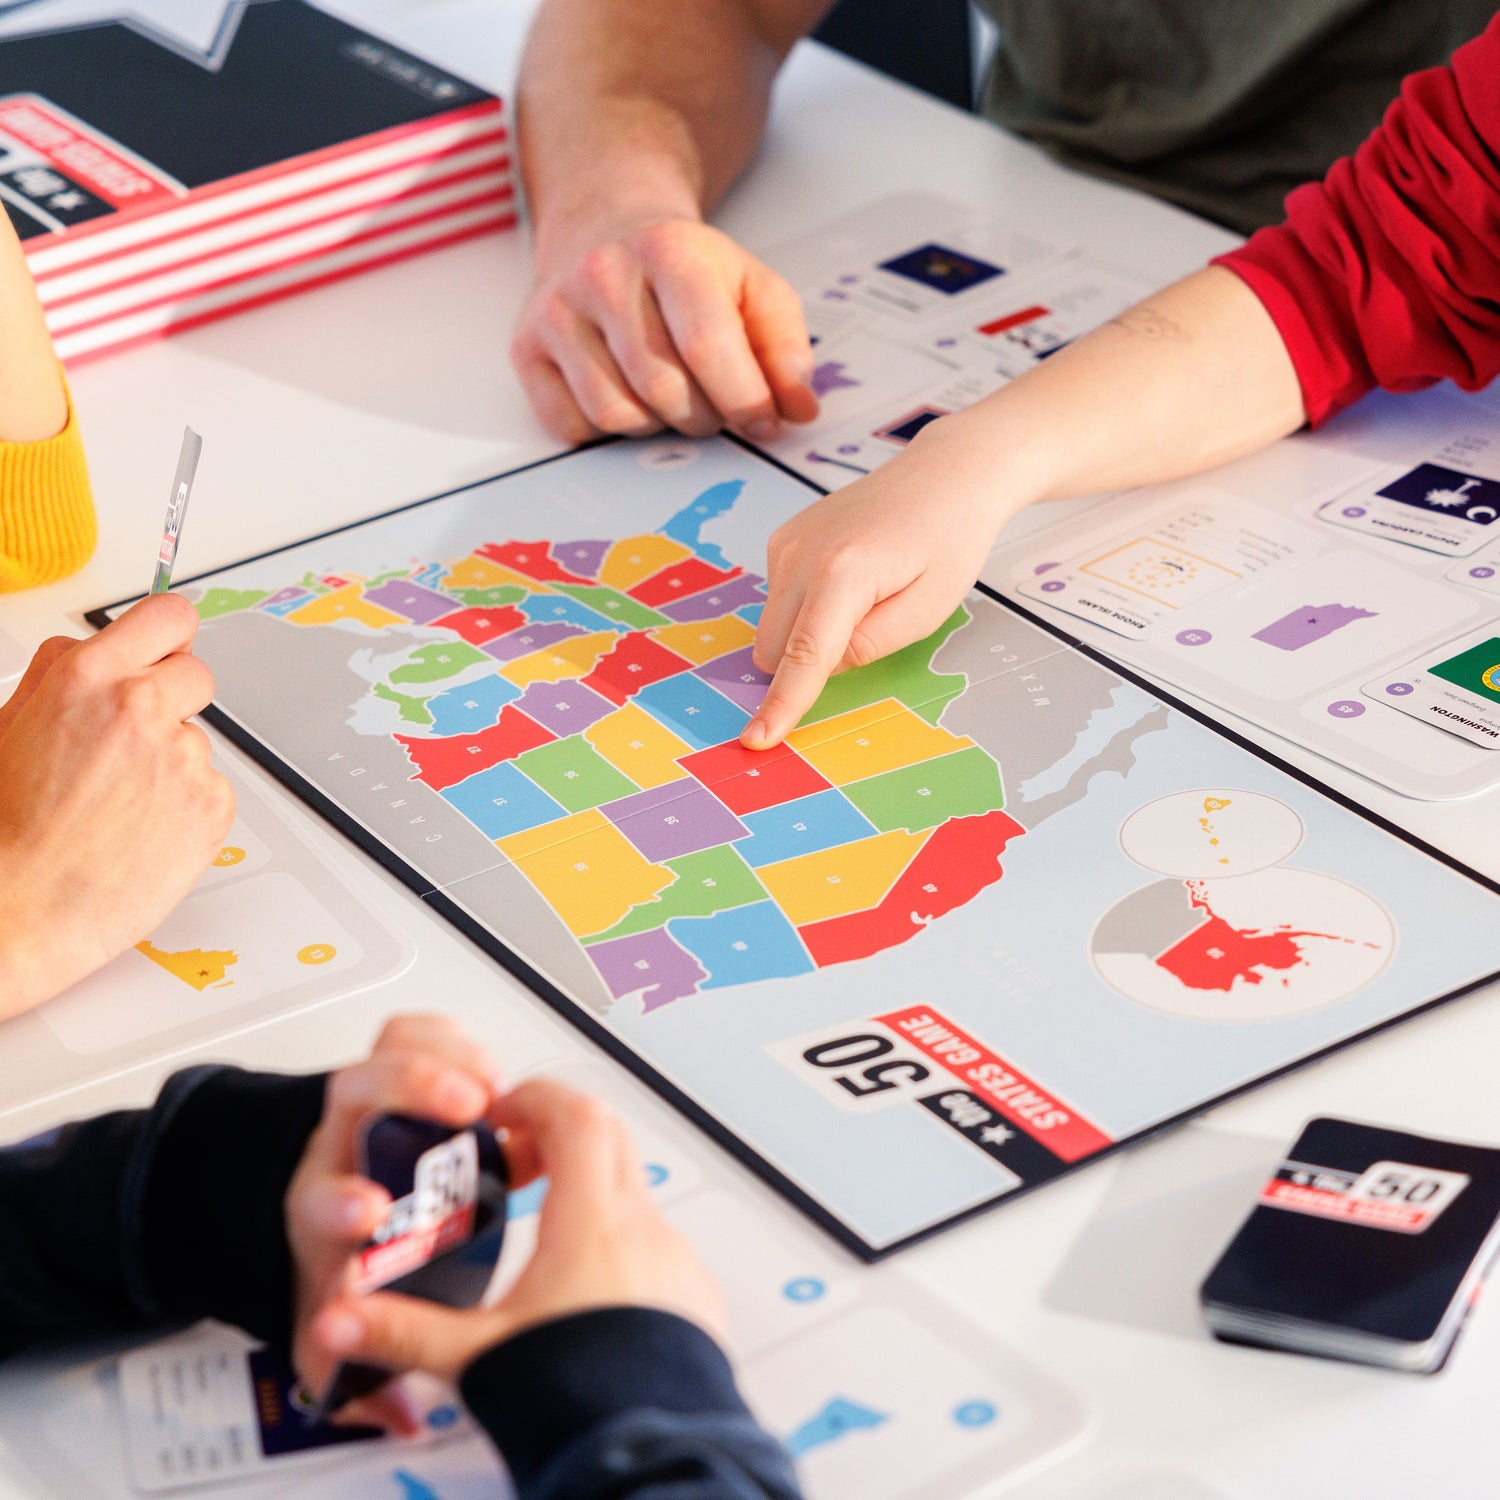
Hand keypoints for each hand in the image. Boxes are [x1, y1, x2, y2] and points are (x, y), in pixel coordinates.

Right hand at [0, 593, 233, 1013]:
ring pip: (196, 740)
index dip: (169, 634)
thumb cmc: (7, 830)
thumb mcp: (9, 726)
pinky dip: (185, 807)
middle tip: (133, 743)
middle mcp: (143, 709)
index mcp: (89, 678)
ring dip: (169, 763)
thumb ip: (59, 678)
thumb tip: (90, 650)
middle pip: (196, 674)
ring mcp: (184, 758)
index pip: (168, 616)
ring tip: (117, 806)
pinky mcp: (212, 805)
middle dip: (171, 699)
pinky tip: (140, 832)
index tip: (167, 647)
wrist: (22, 908)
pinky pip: (210, 789)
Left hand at [286, 1015, 507, 1435]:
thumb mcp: (337, 1323)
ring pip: (385, 1050)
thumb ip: (360, 1366)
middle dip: (409, 1089)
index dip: (343, 1203)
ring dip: (444, 1056)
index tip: (374, 1213)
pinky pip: (415, 1032)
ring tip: (493, 1083)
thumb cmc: (339, 1256)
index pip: (317, 1200)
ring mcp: (365, 1100)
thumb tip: (398, 1417)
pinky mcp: (394, 1070)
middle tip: (464, 1105)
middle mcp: (339, 1144)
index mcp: (319, 1212)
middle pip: (354, 1091)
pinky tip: (491, 1065)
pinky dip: (455, 1039)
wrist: (315, 1204)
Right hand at [305, 1076, 726, 1389]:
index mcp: (590, 1223)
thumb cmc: (575, 1402)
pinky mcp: (694, 1300)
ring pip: (636, 1194)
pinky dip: (620, 1243)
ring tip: (545, 1225)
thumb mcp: (473, 1358)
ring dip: (592, 1191)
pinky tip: (586, 1288)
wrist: (650, 1460)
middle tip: (520, 1150)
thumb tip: (337, 1319)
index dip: (536, 1098)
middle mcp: (642, 1231)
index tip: (504, 1108)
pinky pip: (658, 1245)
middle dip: (562, 1130)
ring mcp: (677, 1264)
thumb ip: (400, 1329)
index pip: (575, 1116)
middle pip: (610, 1138)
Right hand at [512, 214, 818, 443]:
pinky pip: (573, 426)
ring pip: (618, 415)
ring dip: (656, 426)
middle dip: (703, 418)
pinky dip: (606, 431)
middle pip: (664, 390)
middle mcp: (604, 274)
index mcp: (670, 250)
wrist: (606, 229)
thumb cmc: (687, 271)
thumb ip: (785, 348)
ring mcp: (557, 311)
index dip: (744, 401)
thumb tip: (798, 411)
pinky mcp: (527, 348)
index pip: (708, 346)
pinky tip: (623, 394)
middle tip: (713, 405)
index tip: (763, 422)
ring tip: (668, 394)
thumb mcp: (752, 287)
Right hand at [742, 419, 1019, 747]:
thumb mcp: (926, 611)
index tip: (756, 739)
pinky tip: (848, 579)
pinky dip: (807, 608)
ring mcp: (786, 543)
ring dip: (808, 634)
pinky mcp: (782, 539)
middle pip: (775, 648)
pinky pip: (780, 600)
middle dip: (808, 663)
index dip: (782, 704)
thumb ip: (868, 647)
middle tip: (871, 627)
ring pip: (773, 627)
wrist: (944, 475)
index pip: (803, 656)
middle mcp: (801, 554)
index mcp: (842, 573)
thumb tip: (820, 665)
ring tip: (866, 596)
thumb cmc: (947, 540)